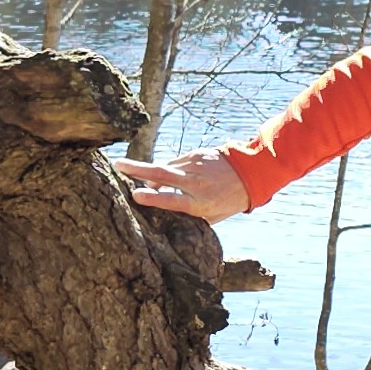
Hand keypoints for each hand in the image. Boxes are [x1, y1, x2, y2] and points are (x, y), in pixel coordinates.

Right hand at [117, 148, 250, 221]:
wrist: (252, 173)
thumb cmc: (230, 201)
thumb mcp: (213, 215)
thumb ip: (190, 214)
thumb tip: (164, 212)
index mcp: (201, 202)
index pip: (173, 200)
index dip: (153, 197)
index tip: (135, 194)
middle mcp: (196, 182)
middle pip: (162, 173)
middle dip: (137, 169)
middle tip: (118, 164)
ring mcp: (196, 165)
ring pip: (165, 166)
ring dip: (149, 171)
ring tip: (131, 172)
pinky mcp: (197, 154)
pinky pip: (175, 162)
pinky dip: (166, 168)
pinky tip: (162, 174)